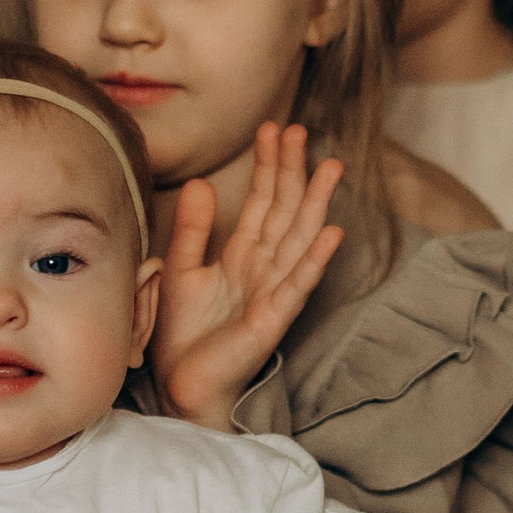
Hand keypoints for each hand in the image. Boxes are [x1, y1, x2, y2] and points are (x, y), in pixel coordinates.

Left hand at [152, 123, 344, 425]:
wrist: (183, 384)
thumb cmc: (186, 335)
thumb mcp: (180, 270)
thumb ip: (192, 229)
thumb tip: (201, 182)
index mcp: (242, 256)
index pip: (262, 201)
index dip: (270, 166)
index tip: (275, 128)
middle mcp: (264, 269)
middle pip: (285, 211)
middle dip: (293, 171)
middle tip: (300, 129)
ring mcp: (273, 292)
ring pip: (299, 239)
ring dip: (316, 203)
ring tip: (331, 167)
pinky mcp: (273, 319)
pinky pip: (298, 284)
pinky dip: (315, 258)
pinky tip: (332, 231)